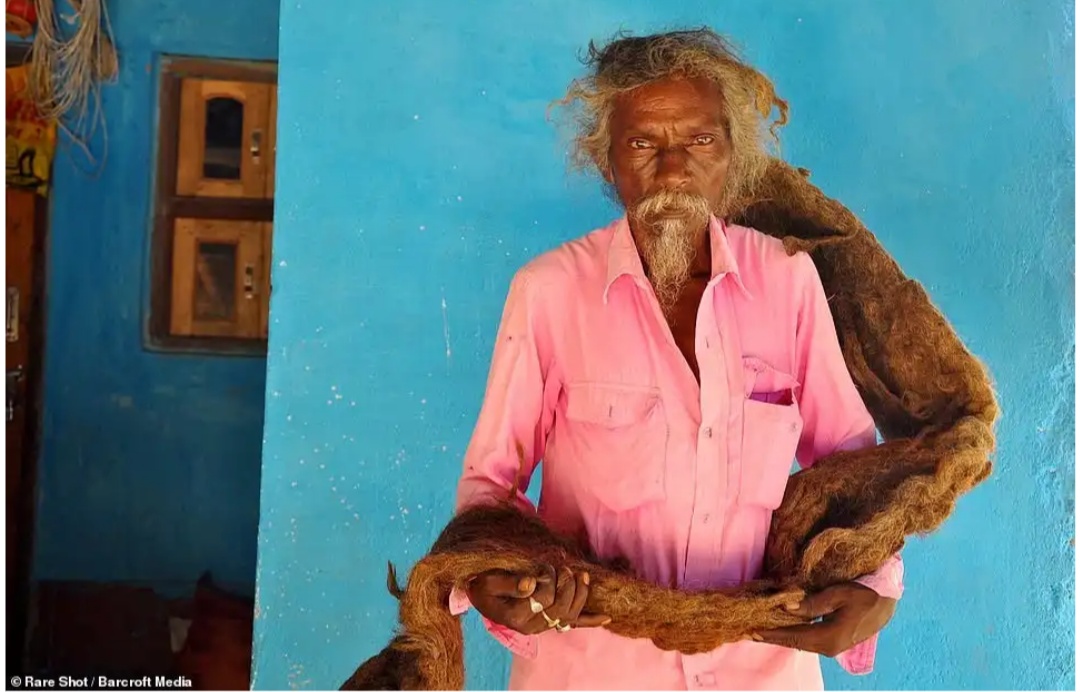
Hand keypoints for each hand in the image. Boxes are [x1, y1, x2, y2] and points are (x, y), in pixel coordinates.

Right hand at [465, 565, 611, 634]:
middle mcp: (531, 626)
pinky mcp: (549, 622)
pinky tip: (607, 618)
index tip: (543, 567)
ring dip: (580, 594)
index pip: (544, 598)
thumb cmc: (483, 583)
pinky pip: (574, 624)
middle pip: (560, 608)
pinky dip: (591, 620)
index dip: (548, 580)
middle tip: (562, 568)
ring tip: (580, 575)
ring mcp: (542, 626)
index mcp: (516, 617)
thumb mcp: (489, 581)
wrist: (481, 594)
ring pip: (570, 615)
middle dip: (566, 585)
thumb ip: (509, 582)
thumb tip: (530, 583)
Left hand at [752, 583, 895, 657]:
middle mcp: (829, 647)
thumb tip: (786, 608)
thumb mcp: (840, 592)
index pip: (793, 636)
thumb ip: (813, 603)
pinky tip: (783, 626)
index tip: (751, 630)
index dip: (771, 634)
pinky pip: (808, 638)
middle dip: (772, 636)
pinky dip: (793, 633)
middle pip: (794, 642)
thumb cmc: (866, 591)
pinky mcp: (835, 640)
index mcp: (829, 637)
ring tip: (761, 629)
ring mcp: (833, 646)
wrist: (890, 599)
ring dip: (782, 635)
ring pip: (801, 641)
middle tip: (749, 631)